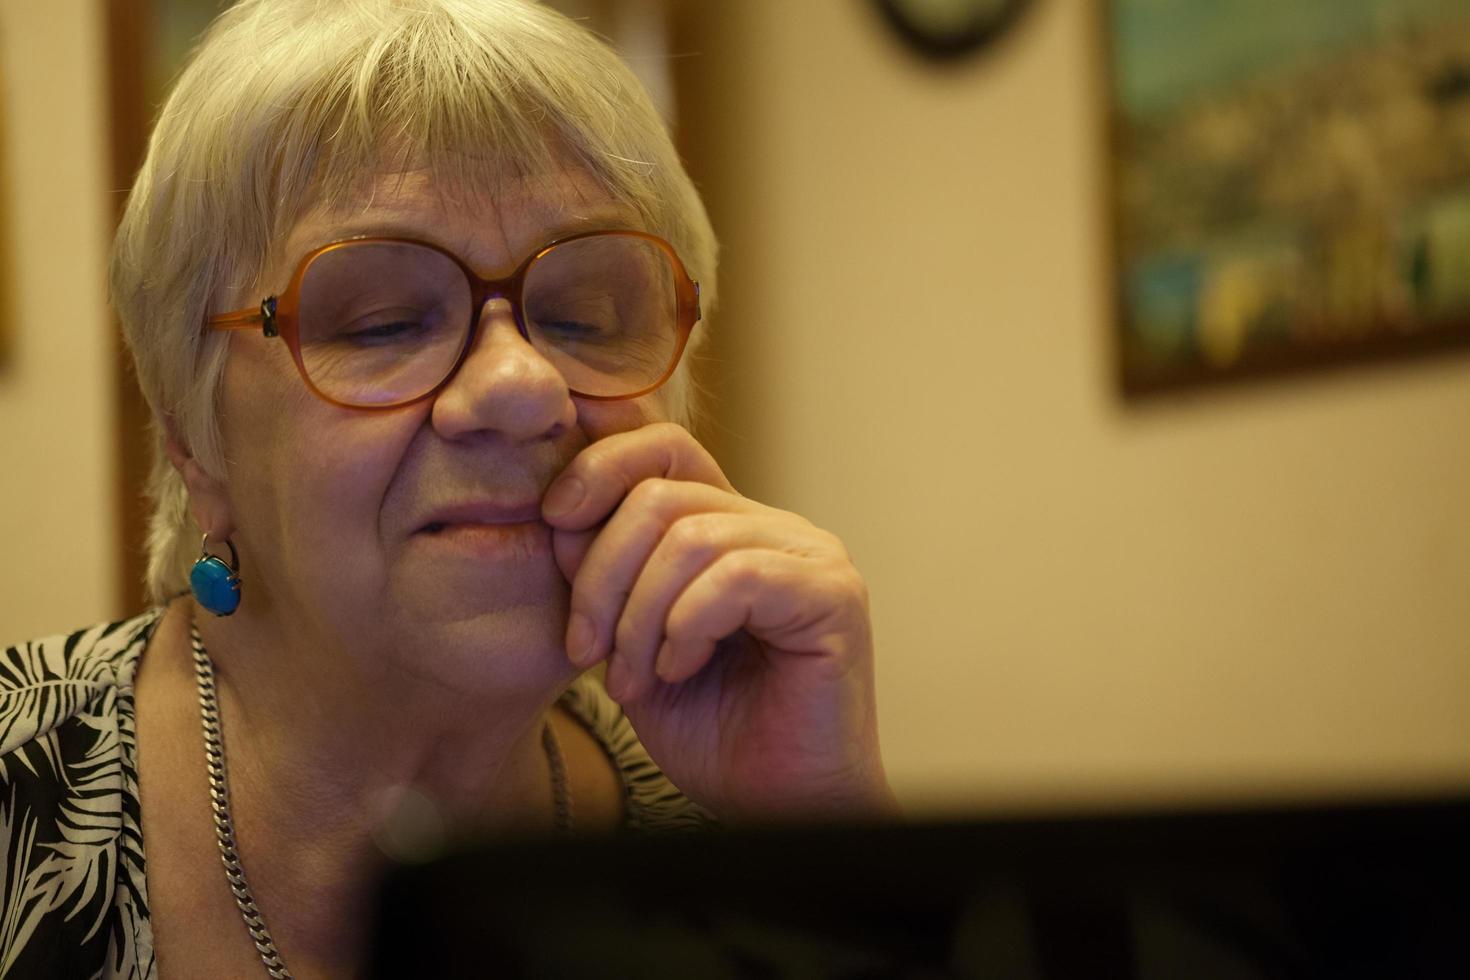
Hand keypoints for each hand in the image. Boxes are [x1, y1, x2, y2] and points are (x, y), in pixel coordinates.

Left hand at [541, 422, 897, 822]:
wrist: (776, 807)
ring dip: (639, 617)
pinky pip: (737, 576)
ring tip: (635, 679)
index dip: (599, 466)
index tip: (553, 519)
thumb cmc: (713, 732)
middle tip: (586, 651)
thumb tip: (561, 513)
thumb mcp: (631, 645)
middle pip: (659, 494)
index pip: (662, 448)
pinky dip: (688, 625)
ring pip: (691, 537)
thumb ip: (605, 577)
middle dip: (601, 574)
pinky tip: (683, 670)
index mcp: (727, 527)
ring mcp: (809, 555)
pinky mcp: (833, 594)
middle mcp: (773, 527)